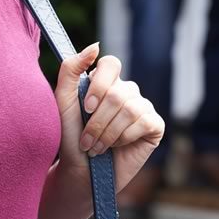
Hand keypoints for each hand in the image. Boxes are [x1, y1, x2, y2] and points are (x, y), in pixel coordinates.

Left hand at [52, 44, 163, 194]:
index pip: (110, 64)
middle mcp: (127, 91)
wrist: (82, 171)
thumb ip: (71, 69)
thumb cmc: (71, 137)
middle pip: (117, 93)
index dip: (99, 86)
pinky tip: (117, 146)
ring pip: (129, 109)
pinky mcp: (154, 125)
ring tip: (97, 147)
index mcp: (106, 82)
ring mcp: (143, 107)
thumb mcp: (63, 101)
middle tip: (87, 140)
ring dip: (108, 133)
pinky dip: (125, 137)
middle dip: (97, 121)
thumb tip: (95, 46)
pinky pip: (144, 122)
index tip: (86, 108)